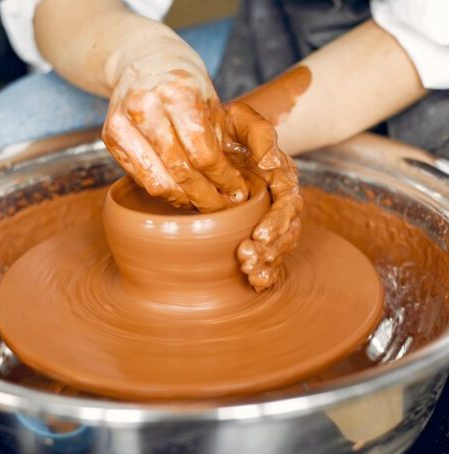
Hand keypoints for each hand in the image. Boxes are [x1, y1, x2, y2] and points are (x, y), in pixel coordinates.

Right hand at [102, 42, 248, 212]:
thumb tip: (243, 184)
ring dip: (185, 200)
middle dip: (207, 197)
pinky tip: (181, 193)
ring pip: (158, 183)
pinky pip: (142, 180)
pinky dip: (165, 192)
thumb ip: (234, 139)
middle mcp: (146, 107)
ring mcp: (123, 123)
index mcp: (178, 94)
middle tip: (224, 207)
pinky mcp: (110, 137)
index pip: (204, 155)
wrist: (143, 60)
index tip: (238, 193)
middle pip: (181, 172)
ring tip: (204, 203)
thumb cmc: (186, 85)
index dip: (224, 180)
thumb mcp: (216, 102)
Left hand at [223, 103, 302, 291]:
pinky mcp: (257, 229)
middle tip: (247, 259)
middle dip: (270, 248)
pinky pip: (267, 253)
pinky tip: (255, 282)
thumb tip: (271, 162)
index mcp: (281, 176)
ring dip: (267, 262)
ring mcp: (269, 217)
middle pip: (286, 231)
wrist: (216, 138)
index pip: (287, 203)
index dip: (276, 222)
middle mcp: (279, 200)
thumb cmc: (228, 128)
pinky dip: (265, 269)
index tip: (259, 236)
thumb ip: (261, 134)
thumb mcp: (243, 120)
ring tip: (249, 272)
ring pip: (278, 246)